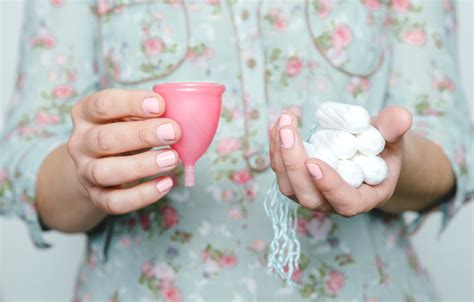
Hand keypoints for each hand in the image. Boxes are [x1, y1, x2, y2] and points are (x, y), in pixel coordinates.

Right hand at [67, 89, 181, 214]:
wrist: (100, 166)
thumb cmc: (124, 132)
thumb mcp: (131, 116)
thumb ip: (148, 114)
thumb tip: (182, 115)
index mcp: (85, 114)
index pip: (101, 104)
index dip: (130, 103)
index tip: (160, 104)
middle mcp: (80, 143)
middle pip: (104, 139)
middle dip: (141, 135)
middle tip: (173, 132)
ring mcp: (85, 172)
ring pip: (105, 172)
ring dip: (142, 165)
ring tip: (172, 159)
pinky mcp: (96, 197)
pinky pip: (115, 202)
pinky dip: (142, 195)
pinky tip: (166, 183)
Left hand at [269, 107, 411, 216]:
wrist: (367, 154)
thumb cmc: (383, 149)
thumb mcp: (394, 139)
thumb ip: (395, 130)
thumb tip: (401, 118)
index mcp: (363, 198)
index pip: (345, 203)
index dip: (329, 186)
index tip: (314, 162)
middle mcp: (333, 203)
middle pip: (308, 195)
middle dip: (294, 162)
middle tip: (289, 130)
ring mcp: (312, 194)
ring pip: (288, 185)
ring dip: (280, 153)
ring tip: (284, 121)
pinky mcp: (297, 182)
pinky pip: (281, 170)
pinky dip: (276, 147)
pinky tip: (279, 125)